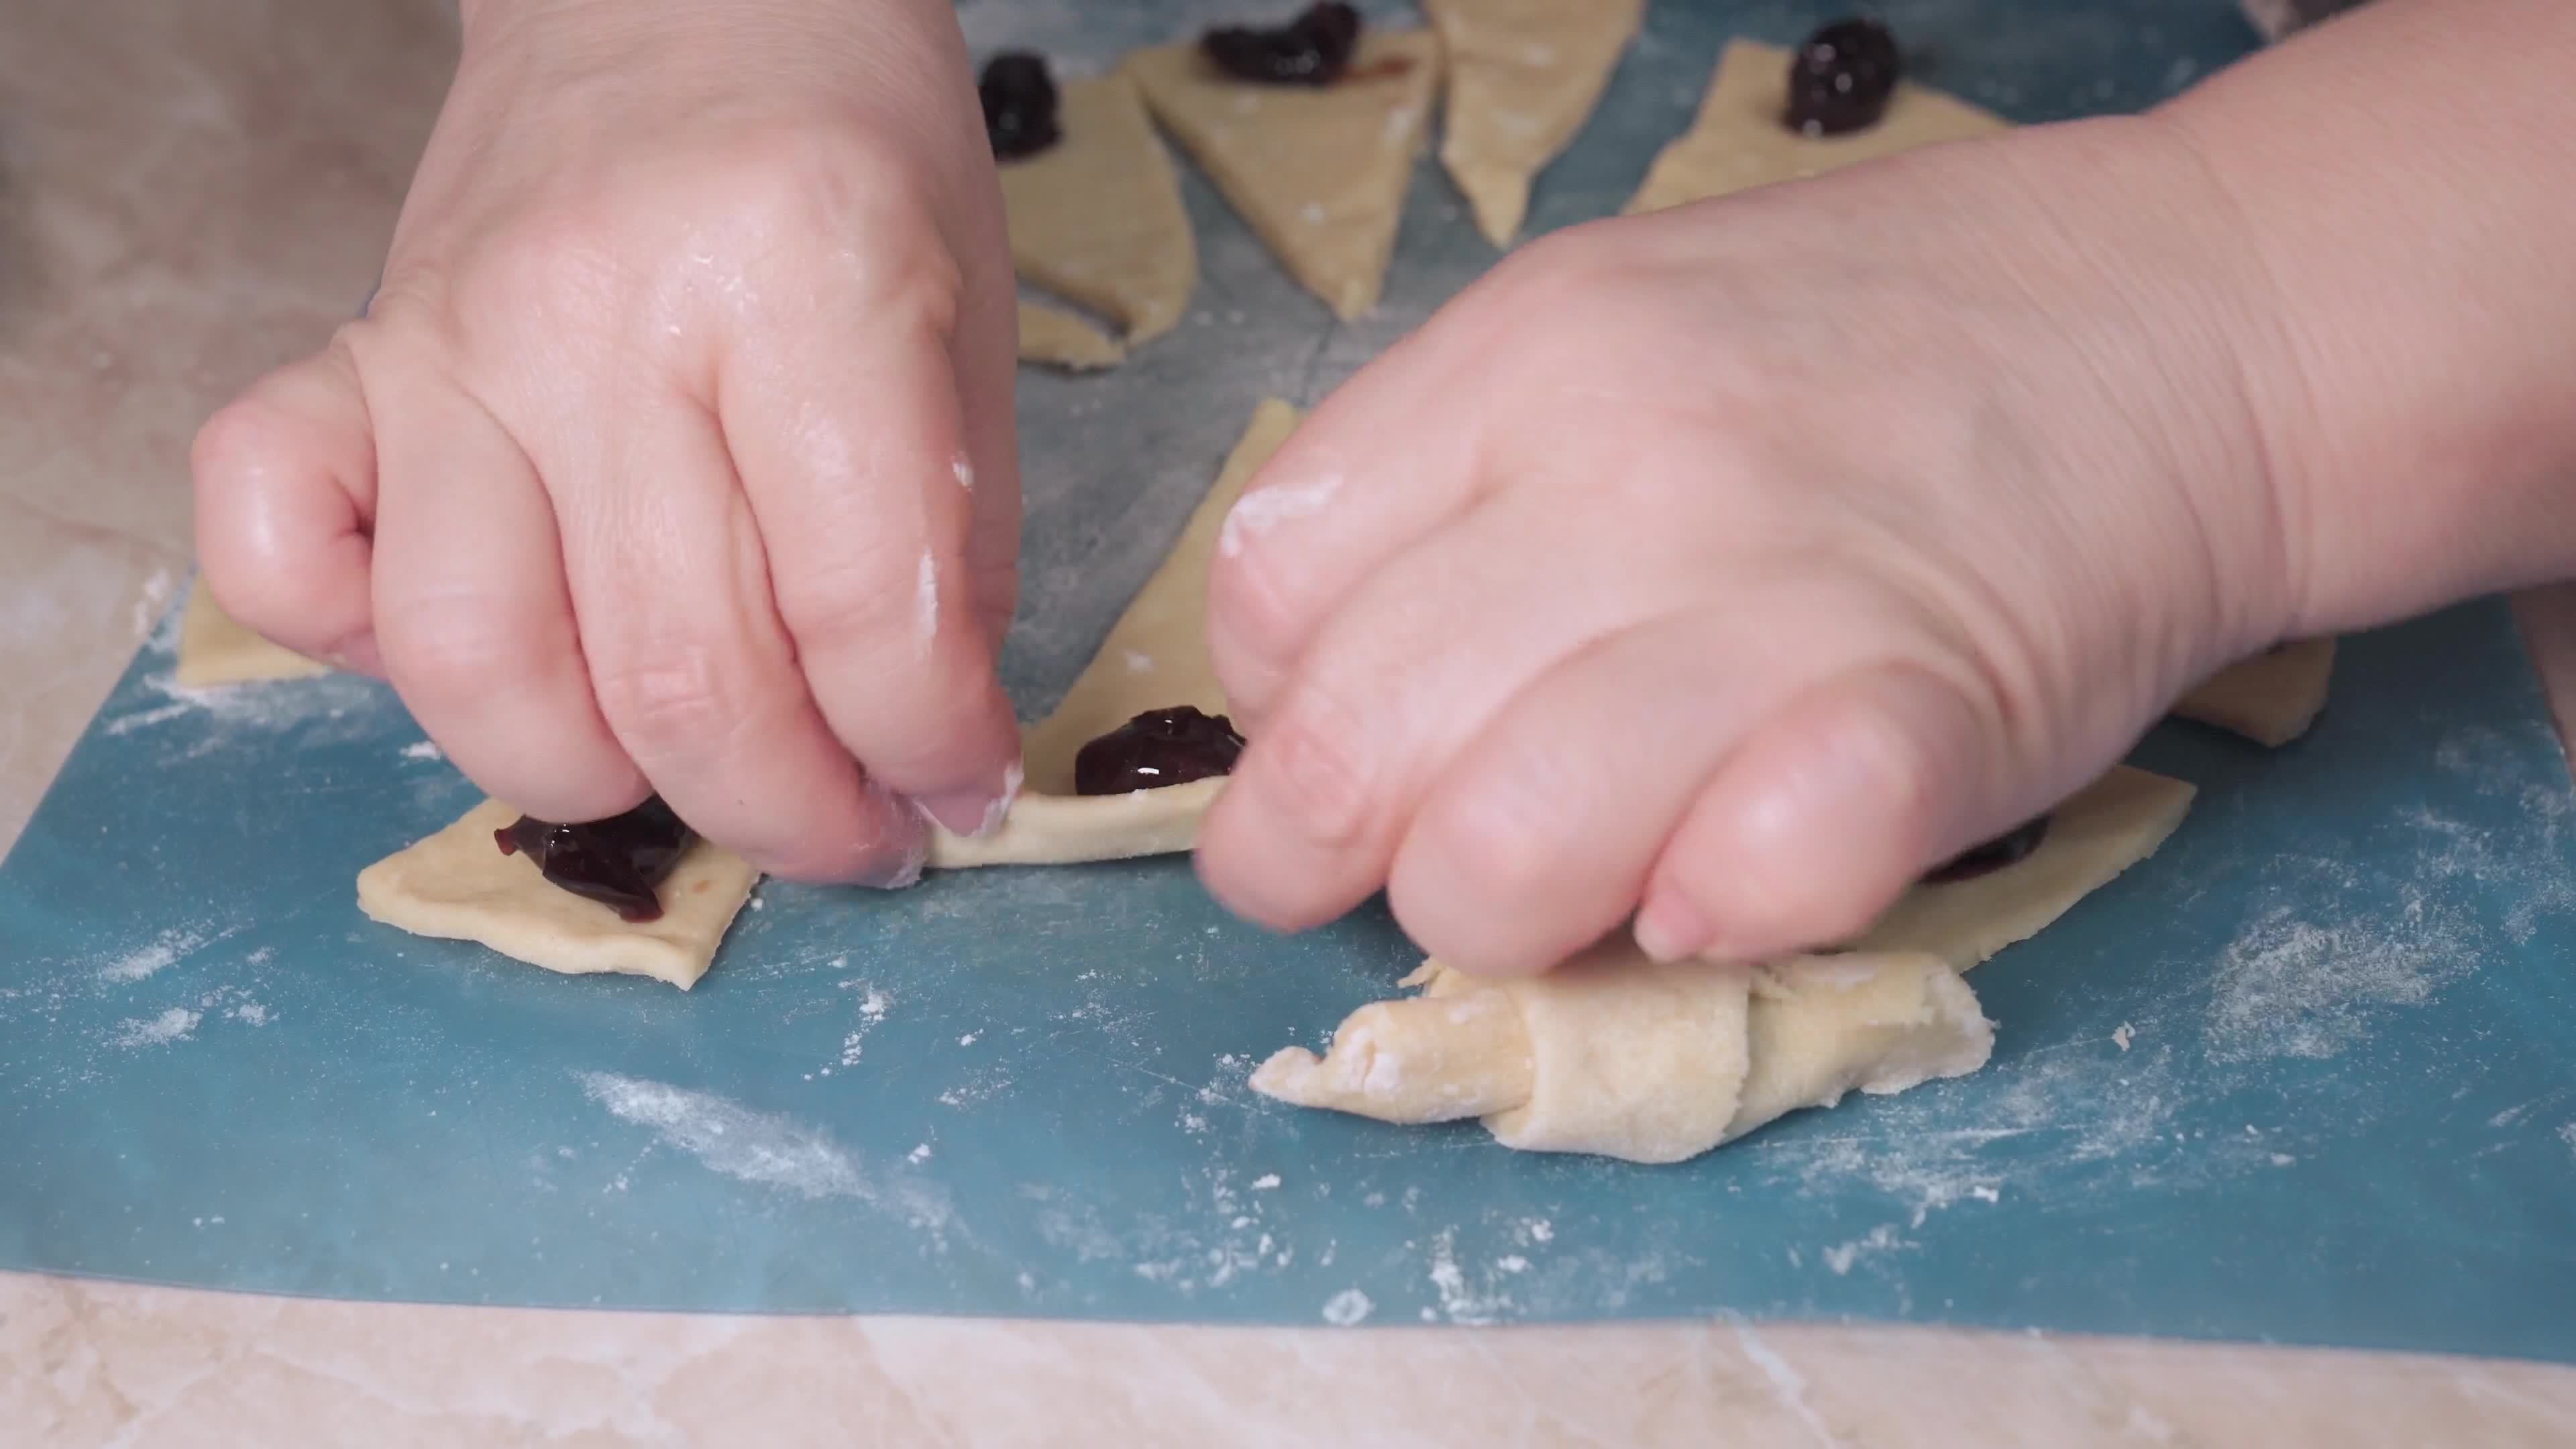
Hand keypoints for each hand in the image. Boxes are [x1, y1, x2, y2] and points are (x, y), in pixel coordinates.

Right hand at [189, 0, 1021, 881]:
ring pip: (479, 673)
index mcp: (805, 275)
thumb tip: (926, 755)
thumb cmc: (846, 157)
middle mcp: (606, 316)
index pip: (867, 615)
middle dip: (795, 818)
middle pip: (685, 682)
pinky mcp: (348, 363)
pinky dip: (354, 650)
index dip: (932, 750)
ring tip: (694, 767)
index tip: (958, 787)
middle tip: (853, 829)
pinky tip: (494, 647)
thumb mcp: (970, 328)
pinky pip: (274, 552)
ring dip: (605, 781)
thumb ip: (952, 551)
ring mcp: (449, 344)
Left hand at [1197, 115, 2302, 973]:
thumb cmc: (1873, 344)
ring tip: (1590, 877)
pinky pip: (1742, 889)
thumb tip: (1322, 693)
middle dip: (1339, 865)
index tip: (1363, 735)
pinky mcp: (1923, 721)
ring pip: (1493, 863)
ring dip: (1510, 925)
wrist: (2185, 318)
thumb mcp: (1609, 325)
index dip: (1285, 713)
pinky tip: (1733, 880)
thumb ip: (1454, 483)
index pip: (1265, 600)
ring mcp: (1773, 596)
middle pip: (1339, 760)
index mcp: (1517, 359)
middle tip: (1430, 858)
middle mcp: (1616, 469)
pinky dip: (1711, 921)